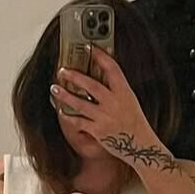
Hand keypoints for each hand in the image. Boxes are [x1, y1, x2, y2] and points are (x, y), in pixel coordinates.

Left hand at [51, 53, 165, 167]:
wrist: (139, 145)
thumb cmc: (135, 122)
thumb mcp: (130, 99)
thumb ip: (116, 88)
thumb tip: (102, 74)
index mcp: (124, 91)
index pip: (112, 68)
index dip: (100, 56)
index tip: (90, 48)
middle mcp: (114, 102)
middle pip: (91, 85)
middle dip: (74, 76)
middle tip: (62, 70)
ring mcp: (104, 117)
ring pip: (80, 103)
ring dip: (65, 96)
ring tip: (55, 88)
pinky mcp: (98, 131)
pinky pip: (79, 122)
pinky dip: (69, 117)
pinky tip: (61, 111)